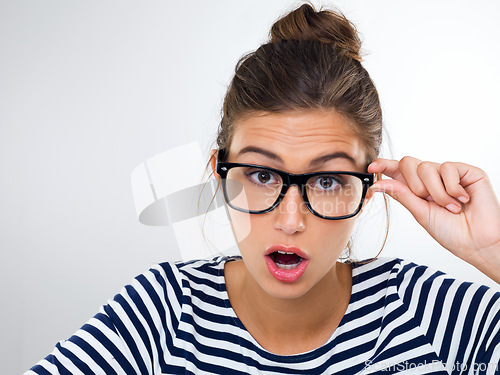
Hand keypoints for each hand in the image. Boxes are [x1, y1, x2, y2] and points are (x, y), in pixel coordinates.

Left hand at [368, 157, 499, 282]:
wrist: (478, 242)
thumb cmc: (451, 232)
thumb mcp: (420, 213)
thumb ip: (402, 195)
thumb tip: (378, 183)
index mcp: (418, 189)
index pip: (398, 171)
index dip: (384, 166)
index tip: (371, 167)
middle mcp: (432, 179)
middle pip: (408, 163)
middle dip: (414, 185)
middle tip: (428, 201)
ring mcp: (449, 174)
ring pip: (426, 167)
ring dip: (436, 192)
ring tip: (451, 207)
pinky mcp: (467, 171)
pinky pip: (448, 167)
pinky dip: (452, 187)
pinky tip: (463, 199)